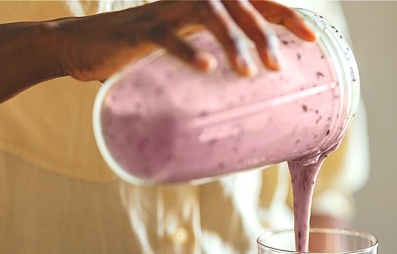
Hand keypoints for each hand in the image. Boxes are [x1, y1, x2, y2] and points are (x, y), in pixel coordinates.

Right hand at [54, 0, 316, 80]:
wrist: (83, 45)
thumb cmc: (143, 55)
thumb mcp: (186, 54)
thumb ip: (214, 63)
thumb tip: (251, 101)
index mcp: (208, 6)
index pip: (255, 2)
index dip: (285, 16)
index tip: (313, 39)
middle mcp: (192, 0)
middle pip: (239, 5)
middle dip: (265, 33)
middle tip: (278, 68)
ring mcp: (166, 10)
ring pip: (210, 13)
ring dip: (234, 41)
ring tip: (248, 73)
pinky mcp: (141, 29)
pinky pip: (168, 35)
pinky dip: (188, 49)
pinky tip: (207, 67)